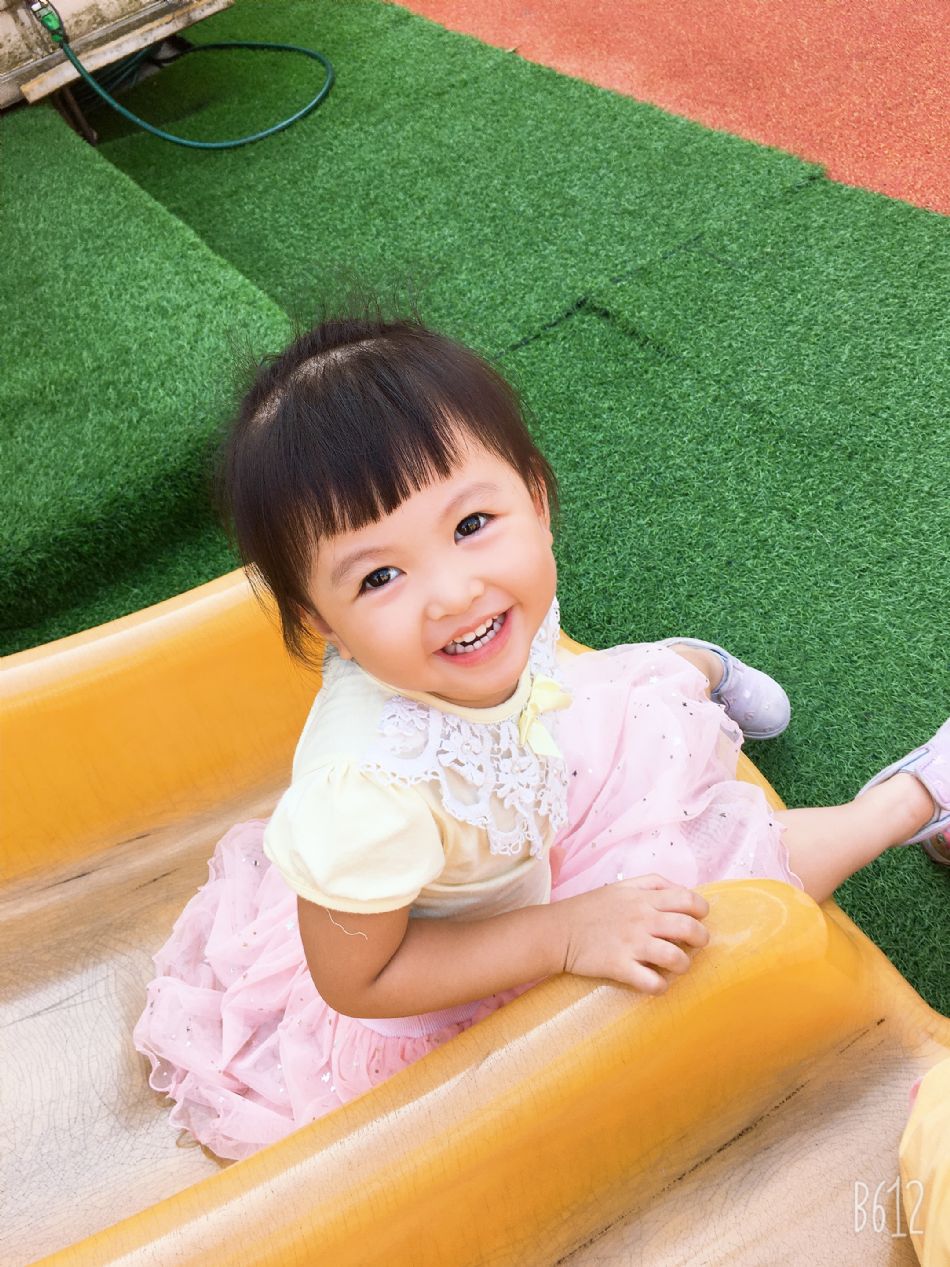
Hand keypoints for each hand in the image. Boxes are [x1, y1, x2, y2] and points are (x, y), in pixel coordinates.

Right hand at [556, 873, 709, 994]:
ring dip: (684, 965)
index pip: (688, 899)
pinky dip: (660, 986)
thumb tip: (682, 891)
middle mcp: (641, 919)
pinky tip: (657, 983)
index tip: (698, 918)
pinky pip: (652, 982)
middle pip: (689, 928)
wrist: (557, 931)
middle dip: (701, 939)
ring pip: (676, 958)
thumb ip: (652, 884)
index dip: (701, 910)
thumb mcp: (621, 887)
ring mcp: (631, 944)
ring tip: (677, 966)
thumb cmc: (591, 909)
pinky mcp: (620, 966)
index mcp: (643, 898)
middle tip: (695, 945)